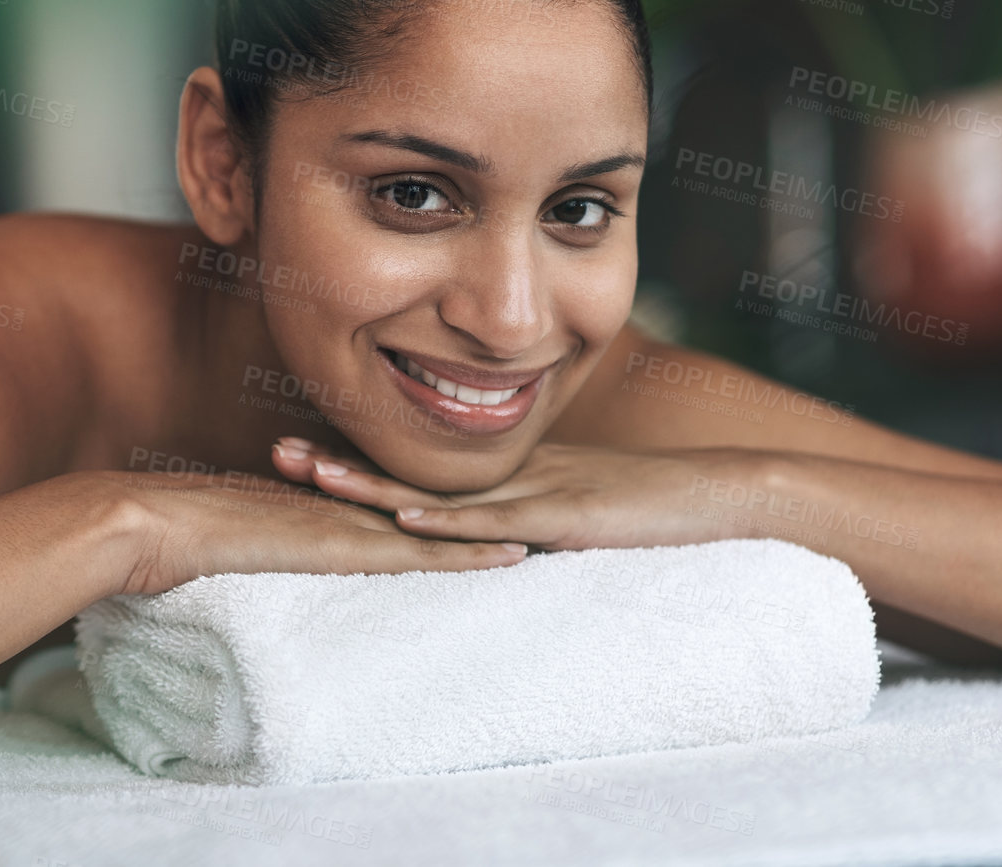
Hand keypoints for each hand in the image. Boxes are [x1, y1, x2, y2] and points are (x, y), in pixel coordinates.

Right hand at [70, 469, 528, 595]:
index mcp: (325, 504)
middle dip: (488, 509)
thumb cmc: (173, 534)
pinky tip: (512, 558)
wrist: (151, 523)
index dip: (447, 505)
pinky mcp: (343, 547)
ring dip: (494, 530)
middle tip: (548, 507)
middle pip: (433, 508)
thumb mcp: (234, 539)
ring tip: (554, 529)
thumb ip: (259, 541)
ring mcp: (347, 524)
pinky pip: (419, 552)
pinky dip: (467, 554)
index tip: (493, 506)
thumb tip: (261, 553)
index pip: (398, 502)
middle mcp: (346, 507)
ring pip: (440, 527)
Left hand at [268, 438, 763, 550]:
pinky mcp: (564, 516)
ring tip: (313, 475)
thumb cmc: (655, 509)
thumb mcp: (578, 511)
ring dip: (374, 486)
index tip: (305, 455)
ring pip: (439, 492)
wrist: (722, 495)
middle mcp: (511, 476)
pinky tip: (405, 523)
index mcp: (509, 475)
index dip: (364, 462)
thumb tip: (490, 548)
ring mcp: (535, 491)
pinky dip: (449, 524)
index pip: (423, 470)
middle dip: (344, 463)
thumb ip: (531, 523)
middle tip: (279, 454)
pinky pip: (496, 523)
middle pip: (412, 472)